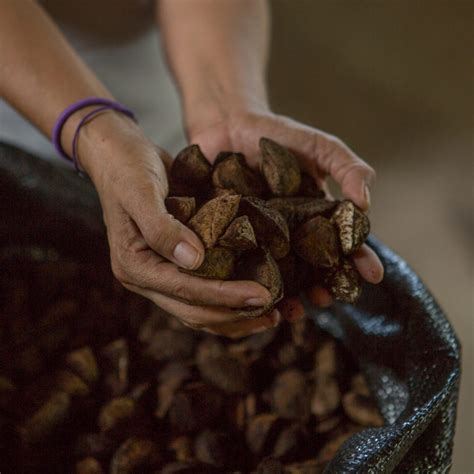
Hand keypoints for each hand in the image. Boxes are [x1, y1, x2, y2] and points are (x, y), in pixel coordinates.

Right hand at [78, 112, 278, 337]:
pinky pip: (202, 290)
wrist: (120, 155)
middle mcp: (146, 278)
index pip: (185, 289)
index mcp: (134, 265)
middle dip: (235, 315)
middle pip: (194, 310)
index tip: (262, 295)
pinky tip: (252, 297)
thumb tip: (194, 260)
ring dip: (234, 316)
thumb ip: (162, 227)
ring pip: (199, 309)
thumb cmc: (127, 168)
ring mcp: (160, 274)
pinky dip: (227, 298)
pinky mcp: (174, 265)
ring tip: (271, 316)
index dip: (226, 296)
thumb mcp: (140, 191)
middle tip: (275, 315)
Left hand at [188, 109, 383, 321]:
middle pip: (310, 267)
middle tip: (325, 300)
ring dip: (287, 293)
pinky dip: (245, 279)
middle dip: (321, 286)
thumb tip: (365, 203)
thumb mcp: (318, 146)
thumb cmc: (276, 134)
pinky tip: (249, 293)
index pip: (341, 242)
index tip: (371, 276)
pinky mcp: (227, 235)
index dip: (357, 259)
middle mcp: (289, 231)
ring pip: (276, 272)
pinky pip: (238, 261)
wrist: (227, 123)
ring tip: (293, 309)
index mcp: (314, 214)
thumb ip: (347, 167)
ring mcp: (259, 236)